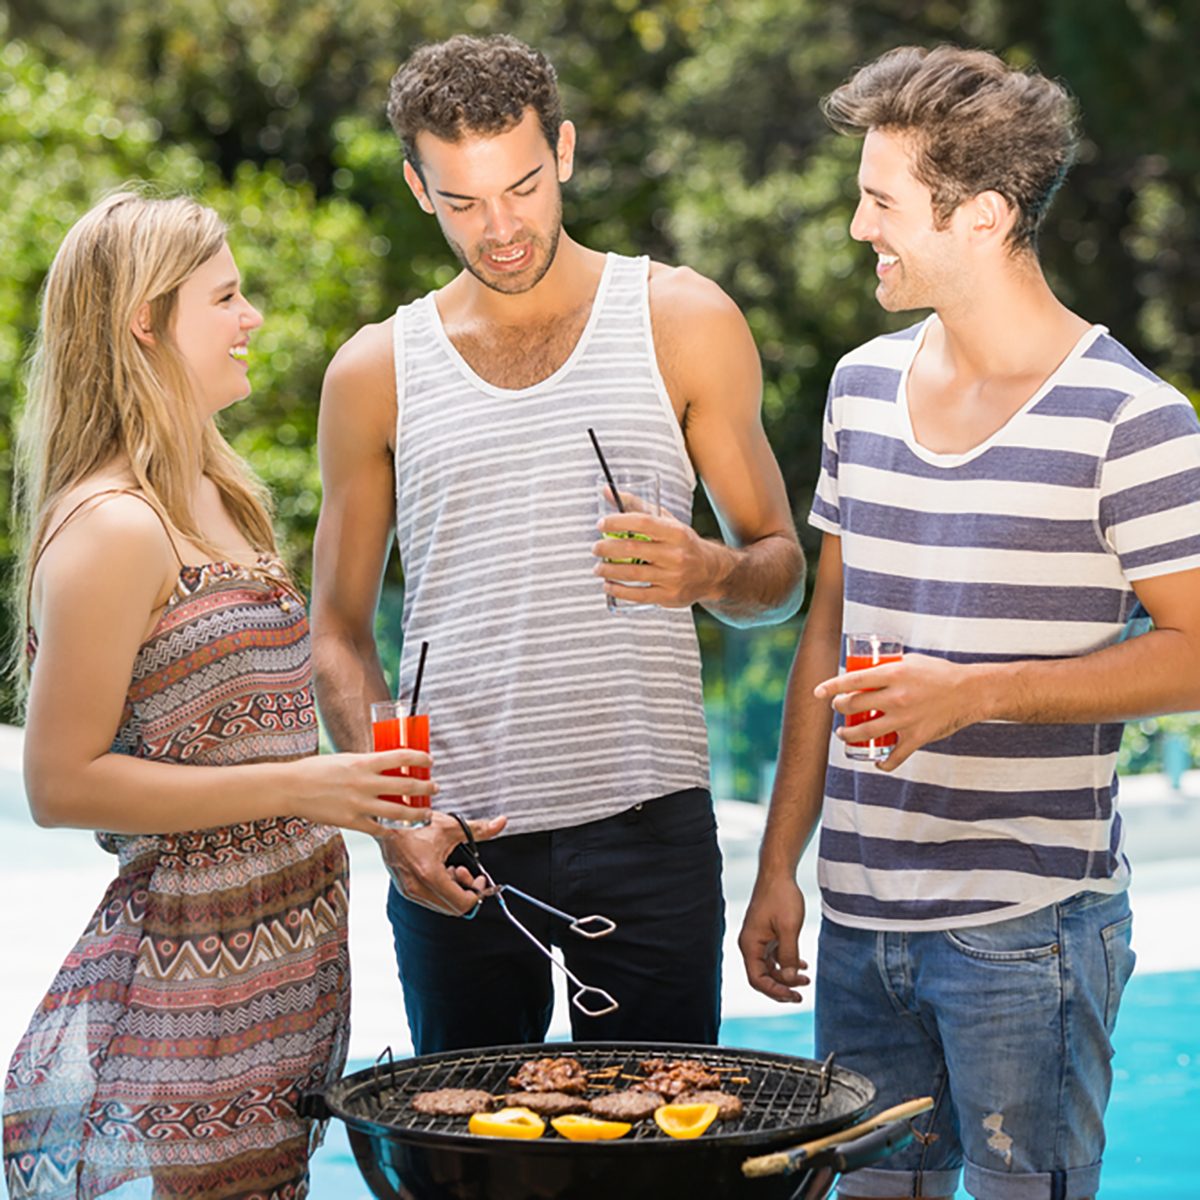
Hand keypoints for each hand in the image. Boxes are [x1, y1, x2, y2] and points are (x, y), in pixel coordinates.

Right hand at [290, 748, 440, 834]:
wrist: (290, 787)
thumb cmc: (314, 769)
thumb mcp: (344, 759)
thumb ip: (365, 763)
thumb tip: (384, 765)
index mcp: (363, 762)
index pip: (401, 757)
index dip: (420, 758)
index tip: (429, 761)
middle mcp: (364, 782)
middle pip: (406, 786)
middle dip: (426, 787)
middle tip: (435, 787)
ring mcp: (358, 804)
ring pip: (398, 811)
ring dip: (417, 812)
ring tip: (426, 812)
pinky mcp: (350, 821)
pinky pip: (377, 828)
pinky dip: (389, 829)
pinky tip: (395, 828)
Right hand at [378, 812, 506, 915]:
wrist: (387, 823)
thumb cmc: (417, 823)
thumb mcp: (451, 826)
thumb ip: (479, 828)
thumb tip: (501, 822)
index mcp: (430, 875)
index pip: (462, 903)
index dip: (477, 894)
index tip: (480, 879)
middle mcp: (417, 888)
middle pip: (453, 908)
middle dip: (465, 891)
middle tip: (466, 872)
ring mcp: (409, 891)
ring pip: (441, 904)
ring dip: (453, 889)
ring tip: (451, 868)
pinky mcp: (404, 889)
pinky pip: (429, 899)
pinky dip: (441, 888)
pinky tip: (440, 870)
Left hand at [592, 508, 727, 607]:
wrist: (712, 572)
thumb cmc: (683, 544)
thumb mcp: (668, 522)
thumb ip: (638, 507)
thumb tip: (606, 492)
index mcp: (676, 533)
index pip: (643, 523)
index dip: (618, 522)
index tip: (601, 524)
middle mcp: (676, 555)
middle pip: (633, 549)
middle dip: (608, 548)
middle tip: (596, 548)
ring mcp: (673, 577)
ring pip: (633, 573)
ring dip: (609, 570)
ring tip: (598, 567)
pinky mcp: (669, 596)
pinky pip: (639, 595)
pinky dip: (619, 590)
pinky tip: (608, 585)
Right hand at [738, 872, 808, 1002]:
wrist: (778, 874)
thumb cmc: (781, 896)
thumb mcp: (789, 928)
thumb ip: (789, 956)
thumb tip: (789, 979)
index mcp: (750, 944)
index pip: (757, 979)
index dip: (775, 991)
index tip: (794, 996)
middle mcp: (751, 945)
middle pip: (762, 977)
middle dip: (781, 987)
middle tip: (801, 994)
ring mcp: (759, 940)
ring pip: (770, 968)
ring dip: (786, 976)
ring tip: (806, 979)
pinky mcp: (767, 934)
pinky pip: (774, 957)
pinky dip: (787, 964)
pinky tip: (802, 966)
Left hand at [813, 652, 983, 770]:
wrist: (971, 692)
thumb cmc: (940, 673)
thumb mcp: (911, 662)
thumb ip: (889, 667)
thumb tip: (866, 670)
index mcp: (893, 674)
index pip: (852, 681)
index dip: (831, 687)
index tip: (818, 692)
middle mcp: (896, 697)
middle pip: (853, 706)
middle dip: (839, 708)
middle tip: (837, 708)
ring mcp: (905, 719)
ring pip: (865, 733)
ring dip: (849, 735)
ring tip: (844, 734)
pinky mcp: (917, 737)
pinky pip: (894, 756)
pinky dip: (884, 763)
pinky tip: (878, 762)